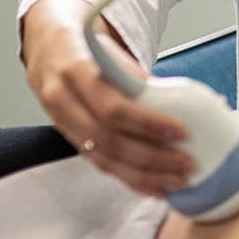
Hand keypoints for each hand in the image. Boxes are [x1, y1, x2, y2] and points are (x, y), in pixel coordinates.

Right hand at [21, 0, 191, 196]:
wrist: (52, 51)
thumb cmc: (91, 52)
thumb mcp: (112, 54)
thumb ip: (140, 81)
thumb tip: (186, 107)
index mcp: (76, 70)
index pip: (113, 107)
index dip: (148, 124)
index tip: (181, 131)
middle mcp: (62, 99)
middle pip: (108, 139)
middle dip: (152, 156)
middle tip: (186, 162)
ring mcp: (61, 124)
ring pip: (104, 158)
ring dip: (145, 175)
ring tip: (177, 180)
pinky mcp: (69, 140)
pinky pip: (101, 165)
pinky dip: (131, 178)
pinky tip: (156, 186)